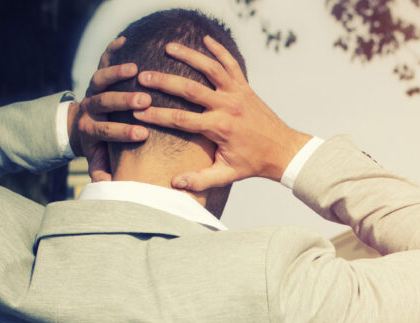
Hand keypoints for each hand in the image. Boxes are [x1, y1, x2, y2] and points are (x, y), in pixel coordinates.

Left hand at [68, 36, 150, 181]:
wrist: (80, 126)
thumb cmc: (98, 147)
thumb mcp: (98, 162)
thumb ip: (103, 173)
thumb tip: (112, 188)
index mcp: (90, 130)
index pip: (105, 131)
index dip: (121, 132)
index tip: (142, 134)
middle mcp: (90, 107)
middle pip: (103, 101)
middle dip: (122, 100)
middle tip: (143, 99)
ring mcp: (92, 90)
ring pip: (99, 78)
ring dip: (116, 72)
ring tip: (135, 69)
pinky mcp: (97, 76)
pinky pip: (101, 60)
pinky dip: (111, 50)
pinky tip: (125, 41)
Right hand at [131, 35, 310, 190]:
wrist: (282, 150)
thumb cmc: (252, 163)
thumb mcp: (227, 175)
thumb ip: (200, 179)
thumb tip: (175, 184)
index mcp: (219, 128)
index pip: (181, 120)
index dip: (157, 116)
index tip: (137, 112)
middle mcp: (227, 107)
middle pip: (190, 90)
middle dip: (164, 82)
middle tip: (143, 76)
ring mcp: (237, 94)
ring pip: (210, 68)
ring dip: (189, 56)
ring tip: (168, 47)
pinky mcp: (245, 87)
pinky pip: (231, 64)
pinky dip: (219, 50)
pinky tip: (205, 39)